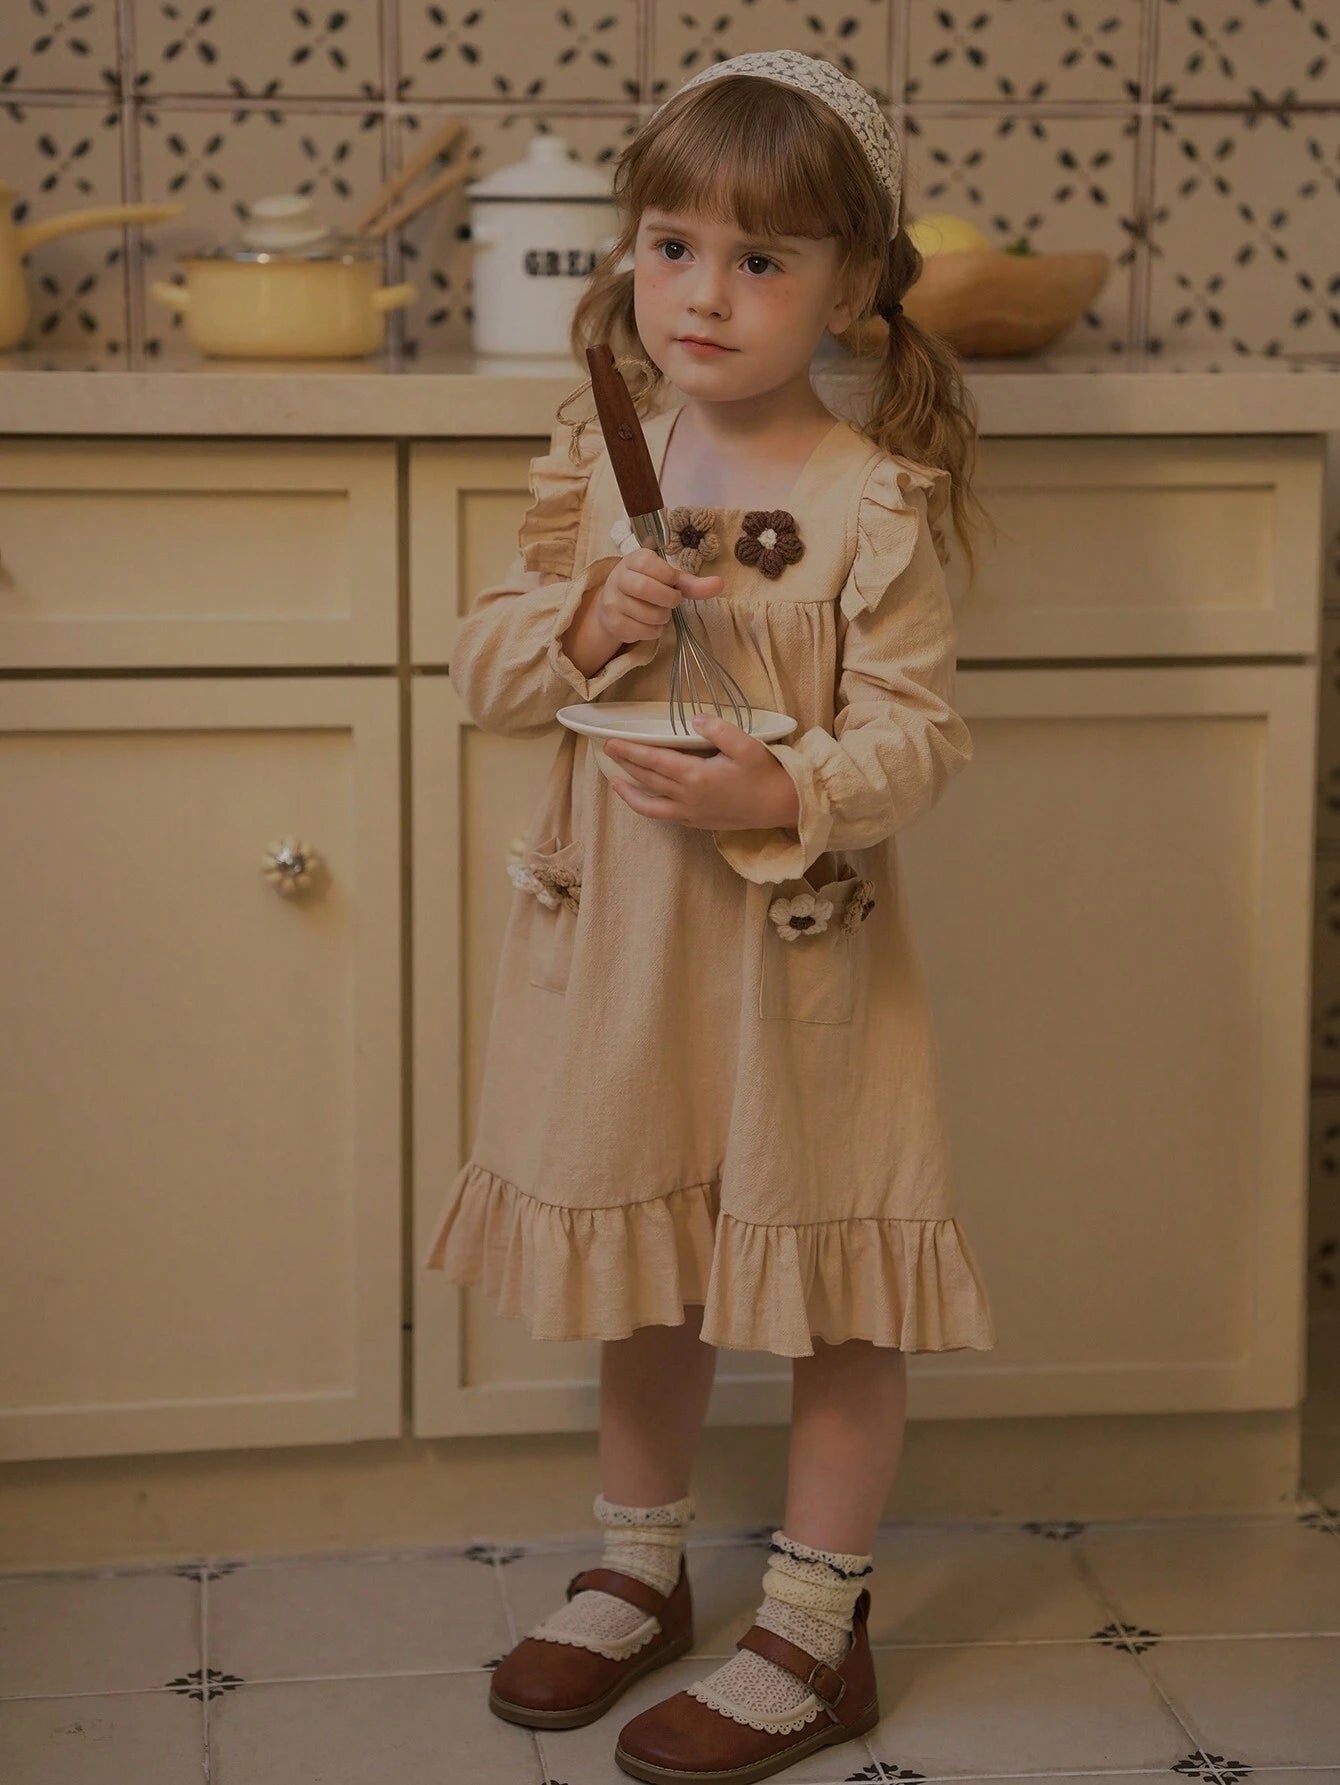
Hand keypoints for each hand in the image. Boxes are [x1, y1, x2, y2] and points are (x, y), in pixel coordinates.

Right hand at [594, 547, 722, 646]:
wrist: (615, 605)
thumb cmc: (647, 586)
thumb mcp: (668, 579)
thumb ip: (692, 583)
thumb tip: (719, 584)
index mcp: (633, 560)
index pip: (651, 565)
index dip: (669, 577)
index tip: (673, 583)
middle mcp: (618, 578)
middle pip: (645, 588)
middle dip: (668, 599)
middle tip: (673, 602)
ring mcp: (613, 602)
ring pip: (647, 614)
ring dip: (663, 618)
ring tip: (662, 613)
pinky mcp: (614, 623)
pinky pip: (642, 631)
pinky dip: (655, 631)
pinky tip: (652, 624)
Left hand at [605, 712, 801, 830]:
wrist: (780, 806)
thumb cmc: (765, 773)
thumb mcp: (747, 745)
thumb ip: (719, 730)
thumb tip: (694, 720)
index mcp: (696, 776)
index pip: (654, 761)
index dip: (631, 751)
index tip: (612, 741)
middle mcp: (688, 797)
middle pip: (647, 779)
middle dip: (625, 764)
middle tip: (608, 750)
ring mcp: (691, 813)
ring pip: (650, 805)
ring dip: (630, 793)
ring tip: (615, 782)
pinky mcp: (697, 822)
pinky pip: (664, 816)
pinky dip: (648, 807)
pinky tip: (645, 799)